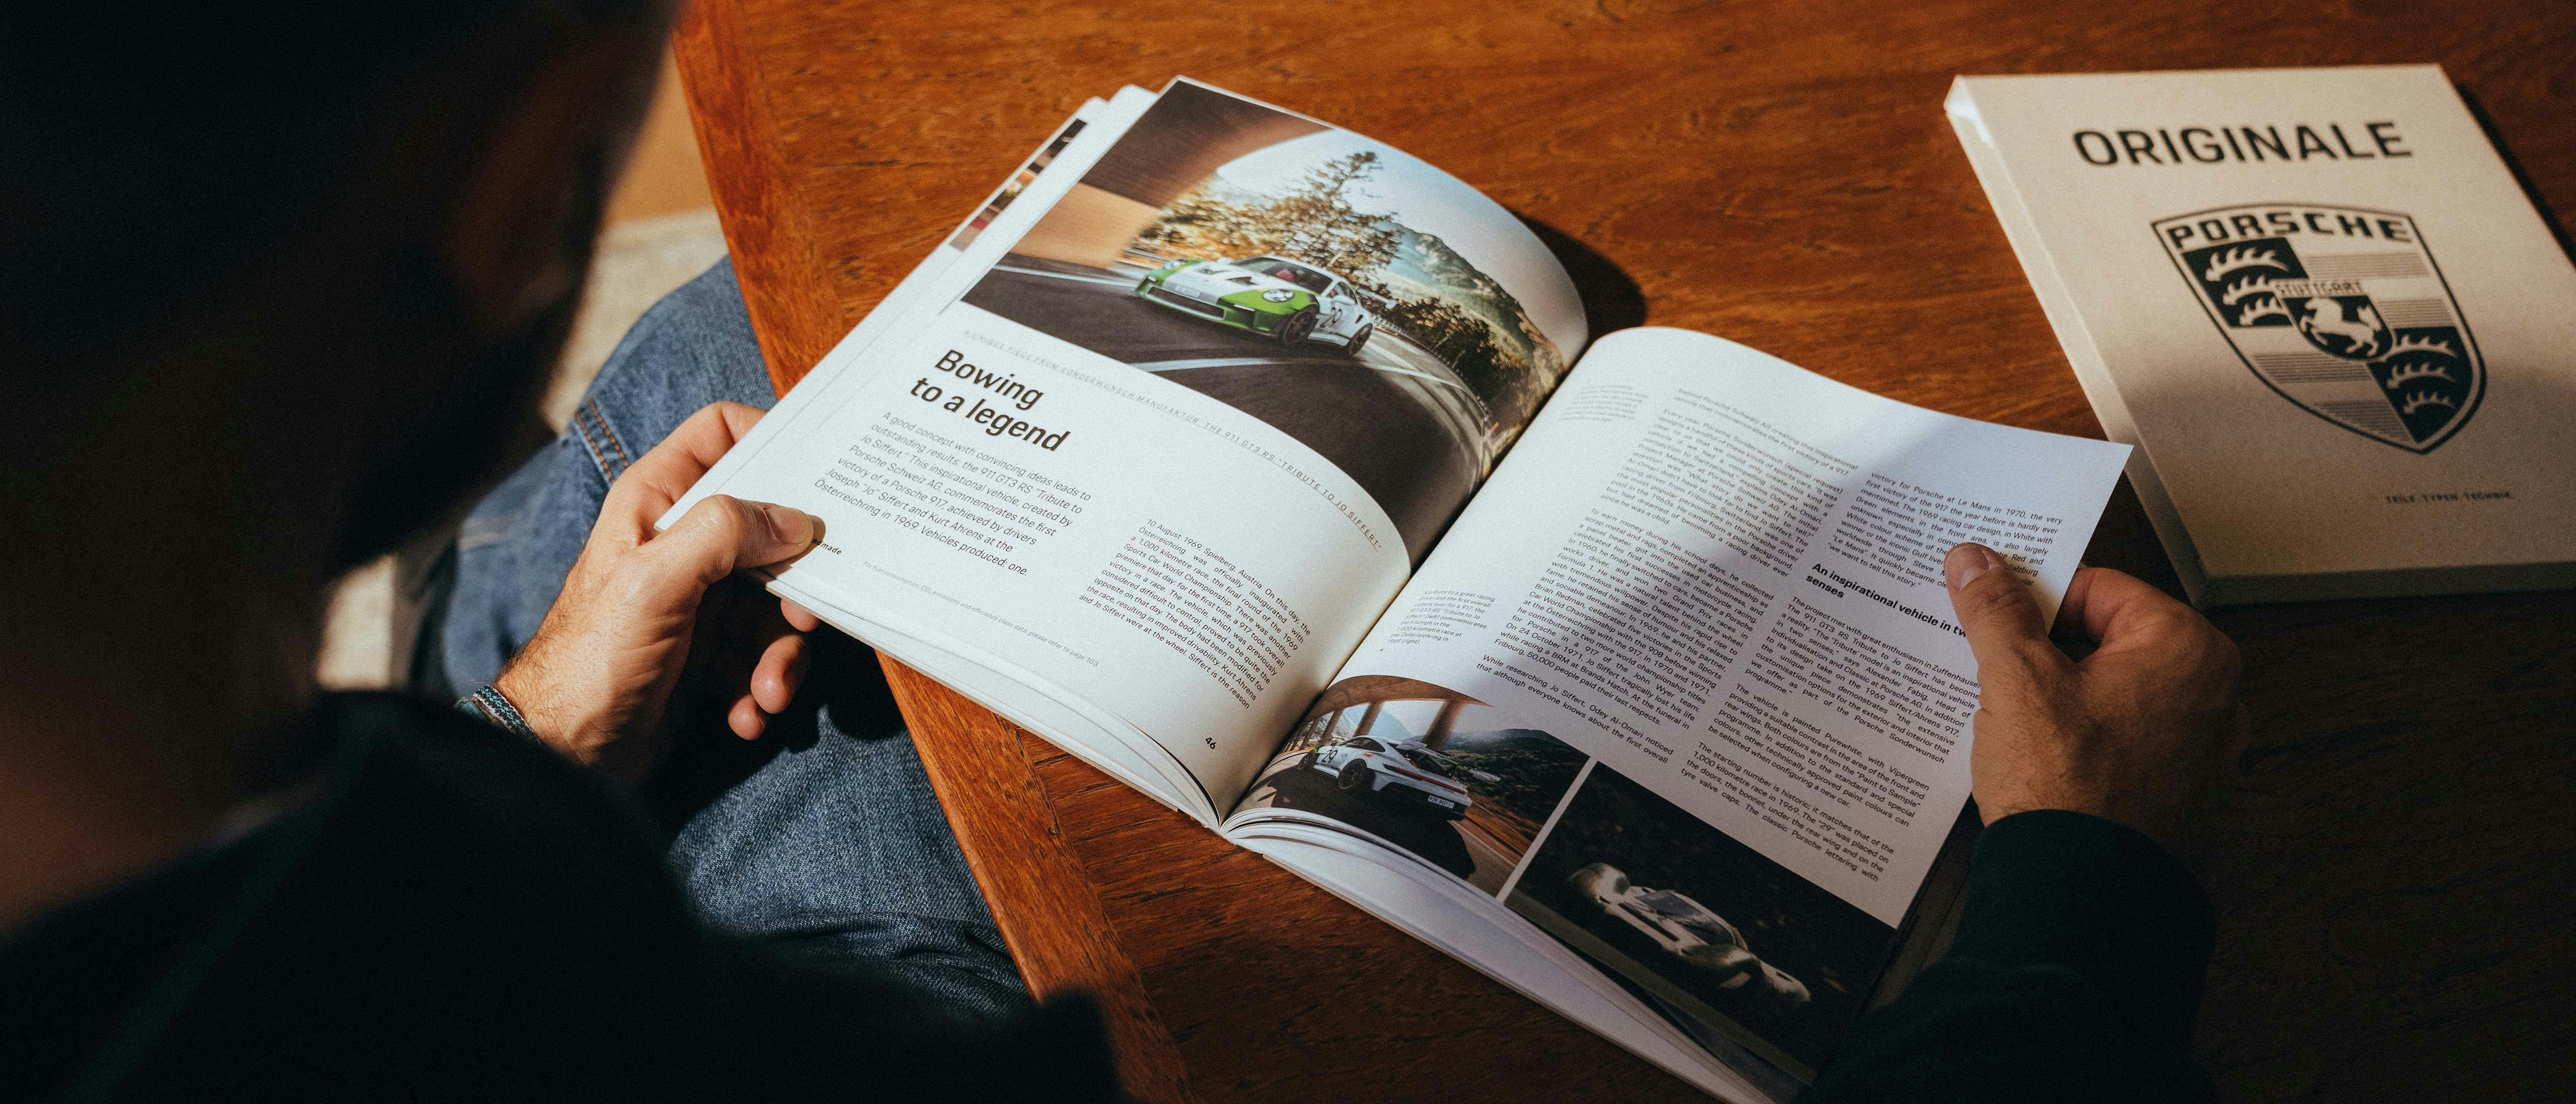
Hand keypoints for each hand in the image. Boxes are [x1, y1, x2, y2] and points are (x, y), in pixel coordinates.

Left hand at [495, 402, 825, 783]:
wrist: (563, 752)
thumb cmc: (591, 658)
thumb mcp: (655, 581)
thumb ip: (724, 533)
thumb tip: (793, 521)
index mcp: (657, 502)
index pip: (721, 435)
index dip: (772, 441)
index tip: (818, 481)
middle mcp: (680, 544)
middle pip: (769, 534)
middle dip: (793, 587)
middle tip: (805, 619)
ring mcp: (697, 601)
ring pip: (772, 607)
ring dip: (780, 656)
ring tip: (767, 692)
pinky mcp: (705, 656)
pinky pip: (759, 658)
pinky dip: (760, 689)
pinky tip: (745, 714)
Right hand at [1943, 543, 2248, 862]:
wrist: (2084, 895)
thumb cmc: (2066, 788)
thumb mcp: (2017, 681)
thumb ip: (1998, 612)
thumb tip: (1977, 561)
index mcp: (2187, 648)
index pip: (2098, 588)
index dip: (2035, 599)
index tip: (1992, 617)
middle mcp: (2213, 692)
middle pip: (2109, 639)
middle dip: (2047, 649)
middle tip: (1994, 666)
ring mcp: (2203, 746)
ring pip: (2115, 690)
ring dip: (2063, 694)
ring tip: (2011, 716)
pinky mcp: (2183, 789)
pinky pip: (2127, 737)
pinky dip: (2087, 736)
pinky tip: (2042, 755)